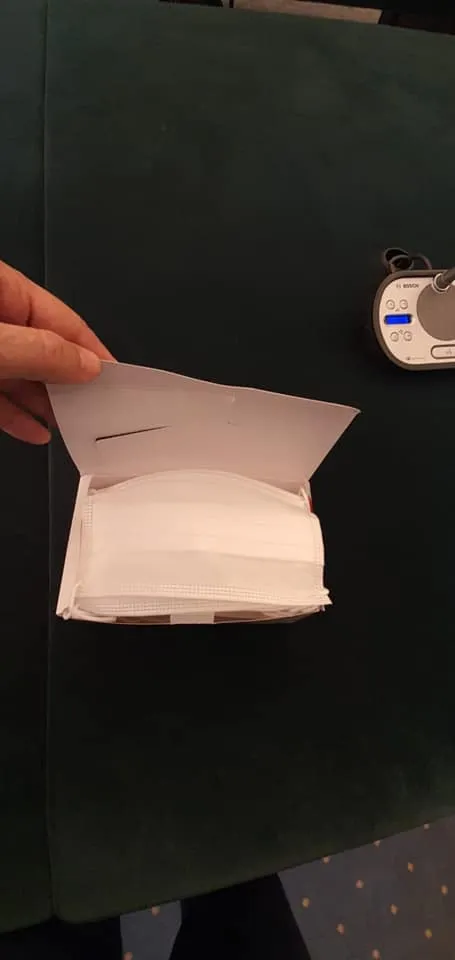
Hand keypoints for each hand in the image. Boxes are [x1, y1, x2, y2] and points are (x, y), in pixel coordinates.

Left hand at [0, 260, 112, 443]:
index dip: (88, 349)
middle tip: (96, 410)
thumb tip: (87, 365)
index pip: (58, 317)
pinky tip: (34, 430)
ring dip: (42, 401)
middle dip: (66, 381)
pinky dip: (13, 412)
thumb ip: (42, 353)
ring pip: (17, 372)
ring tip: (69, 426)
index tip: (115, 380)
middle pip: (40, 345)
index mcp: (1, 286)